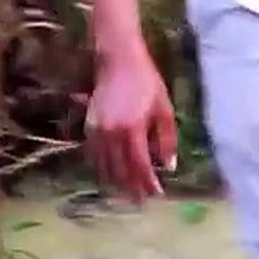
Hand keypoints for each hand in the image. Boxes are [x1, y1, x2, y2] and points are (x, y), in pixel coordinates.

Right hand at [84, 49, 176, 202]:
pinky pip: (94, 155)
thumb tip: (169, 166)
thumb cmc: (146, 82)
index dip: (147, 183)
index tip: (156, 194)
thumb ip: (167, 139)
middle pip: (120, 170)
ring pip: (104, 166)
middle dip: (132, 187)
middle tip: (142, 199)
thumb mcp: (164, 109)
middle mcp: (112, 133)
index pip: (139, 165)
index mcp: (133, 129)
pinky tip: (111, 174)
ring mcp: (97, 130)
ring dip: (116, 181)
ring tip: (127, 191)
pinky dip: (102, 168)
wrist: (118, 59)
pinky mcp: (89, 126)